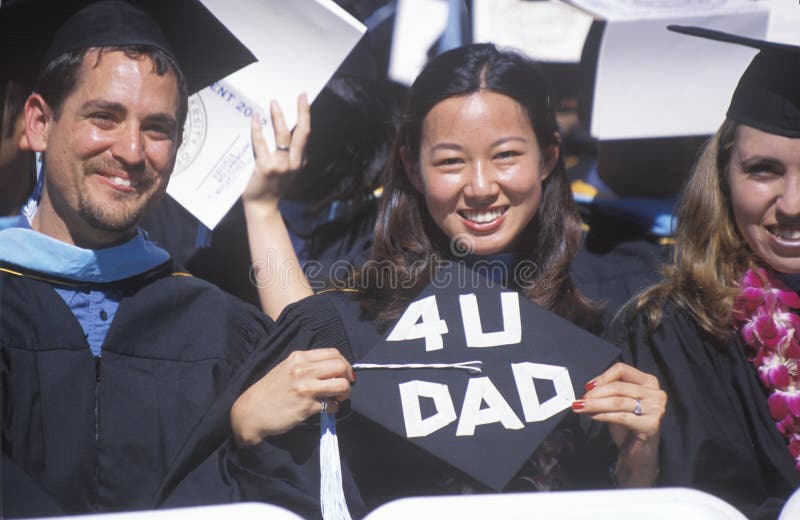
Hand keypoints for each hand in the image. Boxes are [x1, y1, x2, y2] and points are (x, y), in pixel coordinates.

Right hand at [230, 348, 353, 446]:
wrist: (250, 412)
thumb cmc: (269, 391)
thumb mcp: (286, 369)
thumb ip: (306, 366)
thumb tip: (332, 369)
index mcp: (299, 358)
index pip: (333, 353)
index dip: (344, 364)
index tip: (344, 373)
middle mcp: (303, 370)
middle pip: (341, 366)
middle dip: (348, 377)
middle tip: (344, 387)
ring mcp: (305, 388)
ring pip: (341, 385)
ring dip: (345, 393)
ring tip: (338, 398)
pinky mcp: (306, 406)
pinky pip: (332, 405)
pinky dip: (334, 408)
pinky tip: (326, 409)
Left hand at [241, 93, 310, 209]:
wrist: (263, 207)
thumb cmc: (271, 187)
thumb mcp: (286, 172)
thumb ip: (287, 156)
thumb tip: (278, 130)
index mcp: (300, 162)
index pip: (305, 135)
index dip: (305, 116)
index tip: (303, 100)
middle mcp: (294, 163)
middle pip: (302, 132)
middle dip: (302, 111)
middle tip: (300, 95)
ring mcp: (281, 165)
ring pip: (283, 135)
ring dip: (279, 117)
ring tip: (274, 103)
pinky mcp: (266, 167)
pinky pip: (261, 144)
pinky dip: (257, 130)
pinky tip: (255, 120)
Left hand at [571, 362, 665, 486]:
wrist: (638, 453)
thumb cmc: (628, 425)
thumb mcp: (619, 402)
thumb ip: (608, 391)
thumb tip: (589, 387)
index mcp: (649, 382)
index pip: (622, 370)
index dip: (603, 377)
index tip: (588, 387)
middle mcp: (656, 393)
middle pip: (618, 387)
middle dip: (596, 394)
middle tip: (580, 400)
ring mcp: (656, 409)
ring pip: (618, 402)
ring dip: (595, 404)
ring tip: (580, 407)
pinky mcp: (651, 425)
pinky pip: (621, 416)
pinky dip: (603, 415)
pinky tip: (592, 416)